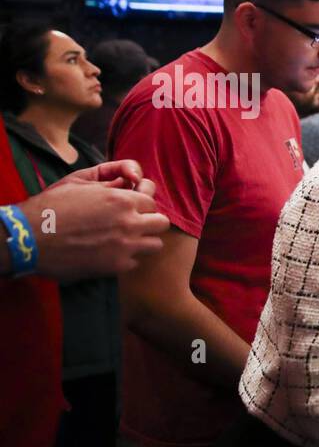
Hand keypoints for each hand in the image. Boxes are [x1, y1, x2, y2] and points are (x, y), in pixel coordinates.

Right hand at [17, 162, 169, 280]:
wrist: (30, 237)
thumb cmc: (51, 207)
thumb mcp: (79, 182)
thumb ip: (109, 180)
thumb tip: (129, 181)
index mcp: (121, 200)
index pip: (151, 201)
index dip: (142, 204)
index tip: (133, 207)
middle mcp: (129, 223)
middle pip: (161, 223)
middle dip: (150, 221)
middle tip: (134, 223)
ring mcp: (126, 246)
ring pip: (155, 245)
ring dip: (143, 241)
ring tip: (126, 239)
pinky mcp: (117, 266)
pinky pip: (136, 262)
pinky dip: (127, 258)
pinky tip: (111, 253)